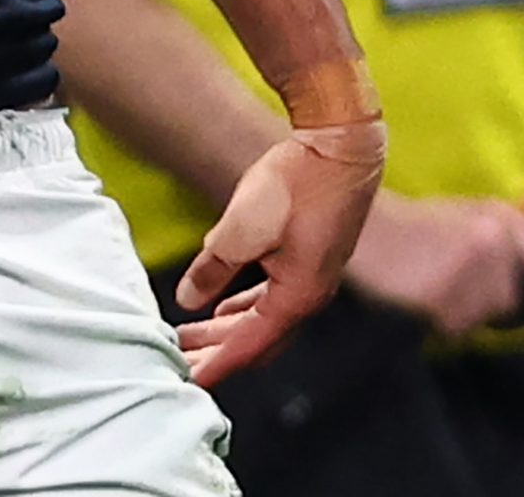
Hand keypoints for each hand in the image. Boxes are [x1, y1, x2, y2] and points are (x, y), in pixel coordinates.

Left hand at [173, 123, 382, 383]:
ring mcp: (313, 276)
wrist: (342, 144)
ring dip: (227, 331)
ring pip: (265, 320)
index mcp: (297, 296)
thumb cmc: (298, 182)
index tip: (188, 379)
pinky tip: (225, 308)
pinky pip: (273, 299)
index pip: (249, 345)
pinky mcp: (309, 258)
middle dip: (218, 353)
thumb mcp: (241, 227)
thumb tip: (188, 299)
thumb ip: (212, 267)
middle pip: (258, 340)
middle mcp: (310, 294)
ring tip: (192, 338)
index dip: (216, 364)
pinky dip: (245, 309)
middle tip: (181, 362)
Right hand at [344, 192, 523, 336]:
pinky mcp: (443, 300)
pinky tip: (422, 299)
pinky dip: (442, 320)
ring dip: (465, 310)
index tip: (523, 280)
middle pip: (510, 297)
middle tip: (459, 284)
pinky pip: (456, 325)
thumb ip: (505, 230)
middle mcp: (490, 248)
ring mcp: (467, 276)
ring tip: (437, 290)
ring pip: (484, 315)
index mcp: (498, 221)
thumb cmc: (413, 219)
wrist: (365, 229)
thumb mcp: (465, 210)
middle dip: (489, 296)